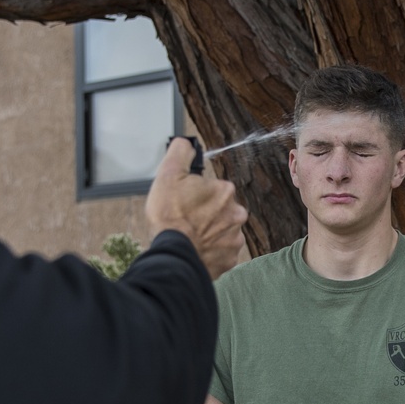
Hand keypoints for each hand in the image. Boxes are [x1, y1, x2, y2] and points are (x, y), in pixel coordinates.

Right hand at [145, 138, 247, 278]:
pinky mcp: (229, 260)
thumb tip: (186, 143)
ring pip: (221, 231)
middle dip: (205, 214)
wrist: (174, 255)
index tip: (182, 203)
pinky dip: (209, 252)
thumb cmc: (170, 216)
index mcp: (224, 191)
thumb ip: (180, 153)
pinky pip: (220, 252)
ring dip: (208, 233)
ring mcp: (234, 239)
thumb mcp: (168, 174)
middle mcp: (236, 214)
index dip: (194, 195)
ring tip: (189, 238)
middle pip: (219, 210)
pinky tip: (195, 250)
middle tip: (185, 221)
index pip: (211, 189)